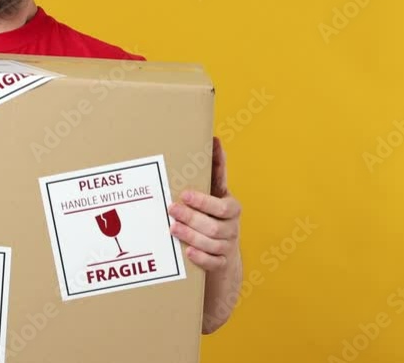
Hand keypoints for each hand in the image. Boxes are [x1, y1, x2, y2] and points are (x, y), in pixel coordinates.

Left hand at [168, 137, 240, 271]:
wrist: (223, 261)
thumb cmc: (212, 220)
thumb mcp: (213, 196)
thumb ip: (212, 173)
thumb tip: (213, 140)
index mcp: (230, 207)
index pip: (221, 199)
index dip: (206, 196)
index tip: (186, 192)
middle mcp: (231, 225)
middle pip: (215, 222)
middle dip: (193, 215)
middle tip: (172, 209)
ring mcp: (228, 245)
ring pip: (213, 241)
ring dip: (192, 235)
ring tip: (173, 228)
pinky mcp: (222, 264)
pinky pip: (214, 262)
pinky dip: (202, 257)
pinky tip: (188, 252)